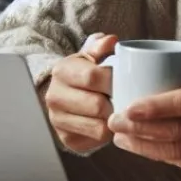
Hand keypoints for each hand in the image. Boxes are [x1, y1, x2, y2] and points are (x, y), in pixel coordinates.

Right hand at [44, 33, 116, 153]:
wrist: (65, 96)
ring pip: (98, 127)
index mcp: (61, 71)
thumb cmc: (84, 73)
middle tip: (126, 98)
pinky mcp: (66, 139)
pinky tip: (109, 122)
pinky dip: (107, 133)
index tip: (126, 80)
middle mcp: (54, 97)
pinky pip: (96, 140)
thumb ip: (100, 46)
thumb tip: (111, 40)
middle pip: (97, 105)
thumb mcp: (90, 56)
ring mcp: (58, 120)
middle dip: (116, 102)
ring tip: (118, 110)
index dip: (114, 80)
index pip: (93, 77)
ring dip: (113, 120)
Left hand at [107, 57, 180, 169]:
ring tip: (121, 138)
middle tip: (114, 122)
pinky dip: (162, 156)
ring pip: (178, 151)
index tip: (127, 107)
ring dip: (144, 147)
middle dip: (139, 129)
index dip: (154, 108)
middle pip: (177, 131)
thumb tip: (152, 65)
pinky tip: (143, 148)